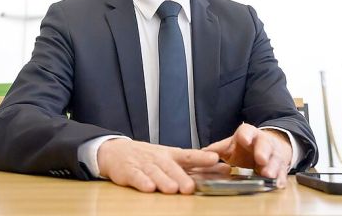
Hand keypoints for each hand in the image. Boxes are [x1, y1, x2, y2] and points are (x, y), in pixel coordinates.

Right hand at [97, 139, 225, 193]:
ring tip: (172, 189)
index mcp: (171, 155)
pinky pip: (136, 177)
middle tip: (190, 187)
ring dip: (164, 180)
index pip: (188, 155)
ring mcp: (144, 164)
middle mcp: (159, 159)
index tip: (215, 159)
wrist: (116, 151)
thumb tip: (225, 169)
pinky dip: (142, 181)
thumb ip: (196, 166)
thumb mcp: (172, 158)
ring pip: (155, 173)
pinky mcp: (129, 171)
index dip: (201, 157)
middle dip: (181, 177)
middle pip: (171, 168)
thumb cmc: (149, 157)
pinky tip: (149, 187)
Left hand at [202, 123, 292, 186]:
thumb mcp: (232, 145)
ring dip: (272, 167)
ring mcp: (273, 154)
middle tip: (260, 159)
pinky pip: (282, 172)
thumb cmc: (246, 147)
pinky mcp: (281, 166)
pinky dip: (281, 178)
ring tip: (268, 175)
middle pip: (264, 144)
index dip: (246, 135)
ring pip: (275, 159)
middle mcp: (263, 142)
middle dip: (263, 151)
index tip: (244, 140)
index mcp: (248, 135)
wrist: (268, 147)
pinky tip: (278, 184)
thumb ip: (218, 149)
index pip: (247, 131)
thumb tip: (201, 153)